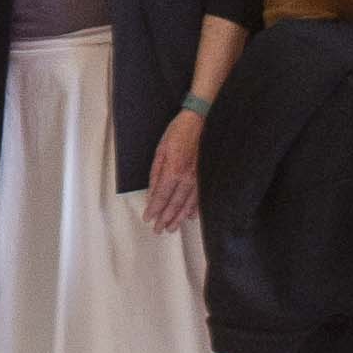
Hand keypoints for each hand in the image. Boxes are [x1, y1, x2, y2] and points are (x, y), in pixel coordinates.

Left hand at [144, 109, 201, 235]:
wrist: (199, 122)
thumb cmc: (177, 133)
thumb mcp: (160, 151)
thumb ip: (155, 174)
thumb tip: (152, 193)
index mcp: (173, 170)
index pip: (161, 196)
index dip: (154, 210)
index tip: (148, 219)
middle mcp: (187, 178)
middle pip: (174, 204)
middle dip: (165, 219)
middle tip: (159, 230)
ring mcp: (198, 179)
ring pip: (187, 204)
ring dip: (179, 218)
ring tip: (172, 228)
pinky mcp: (204, 177)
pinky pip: (199, 197)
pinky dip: (194, 209)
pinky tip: (190, 216)